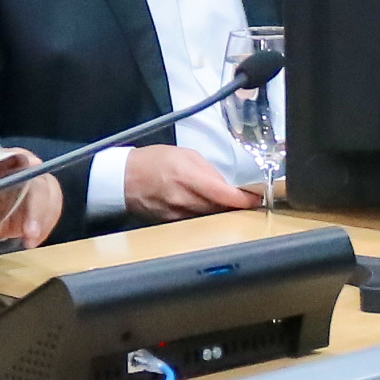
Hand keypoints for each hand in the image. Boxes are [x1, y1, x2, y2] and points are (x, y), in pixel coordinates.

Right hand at [121, 144, 261, 217]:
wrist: (123, 179)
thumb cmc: (154, 161)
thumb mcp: (184, 155)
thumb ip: (208, 171)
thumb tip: (227, 186)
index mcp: (187, 177)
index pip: (222, 194)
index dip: (242, 199)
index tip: (256, 199)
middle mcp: (182, 199)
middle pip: (219, 209)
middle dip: (235, 207)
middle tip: (247, 202)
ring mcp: (176, 215)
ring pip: (209, 218)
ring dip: (222, 214)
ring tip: (230, 207)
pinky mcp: (171, 224)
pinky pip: (195, 223)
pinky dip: (205, 218)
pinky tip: (209, 212)